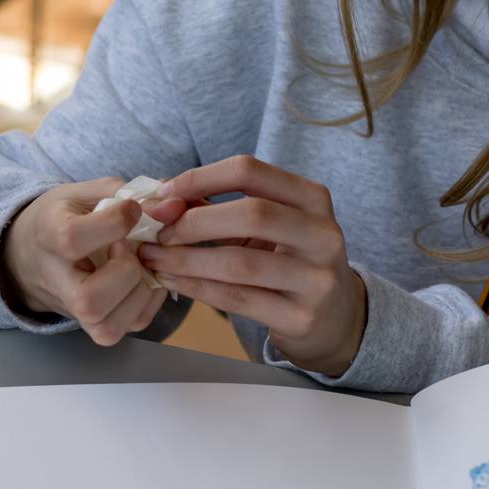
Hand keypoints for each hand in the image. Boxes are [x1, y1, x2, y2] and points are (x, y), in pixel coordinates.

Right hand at [1, 177, 187, 345]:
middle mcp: (56, 282)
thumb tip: (175, 208)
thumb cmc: (68, 216)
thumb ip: (131, 195)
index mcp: (47, 235)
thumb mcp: (90, 194)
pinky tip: (144, 273)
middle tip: (128, 246)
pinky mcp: (97, 326)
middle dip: (127, 269)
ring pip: (111, 323)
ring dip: (141, 286)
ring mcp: (75, 312)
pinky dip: (151, 296)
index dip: (114, 222)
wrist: (34, 252)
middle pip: (90, 299)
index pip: (73, 239)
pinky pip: (135, 321)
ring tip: (137, 261)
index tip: (131, 209)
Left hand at [140, 155, 366, 377]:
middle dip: (193, 222)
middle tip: (157, 232)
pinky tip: (173, 283)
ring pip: (240, 264)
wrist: (333, 316)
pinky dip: (197, 289)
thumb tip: (162, 199)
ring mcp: (317, 278)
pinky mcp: (302, 316)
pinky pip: (237, 300)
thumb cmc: (287, 259)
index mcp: (313, 198)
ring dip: (187, 260)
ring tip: (155, 259)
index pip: (250, 171)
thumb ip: (217, 207)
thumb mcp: (266, 226)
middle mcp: (323, 234)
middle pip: (252, 214)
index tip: (164, 193)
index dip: (200, 177)